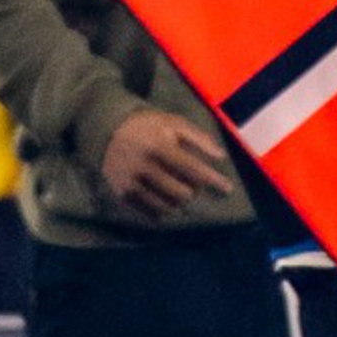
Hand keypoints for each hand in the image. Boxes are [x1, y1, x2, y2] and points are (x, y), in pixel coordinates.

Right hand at [97, 107, 233, 221]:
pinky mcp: (122, 194)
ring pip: (168, 205)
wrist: (108, 130)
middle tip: (191, 182)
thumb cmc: (149, 126)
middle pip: (182, 192)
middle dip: (193, 190)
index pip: (192, 169)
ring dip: (179, 200)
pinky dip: (163, 209)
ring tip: (178, 188)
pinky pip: (150, 212)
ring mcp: (131, 182)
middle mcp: (143, 167)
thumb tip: (221, 157)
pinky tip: (166, 200)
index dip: (213, 180)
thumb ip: (199, 138)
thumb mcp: (174, 123)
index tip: (228, 188)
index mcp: (158, 147)